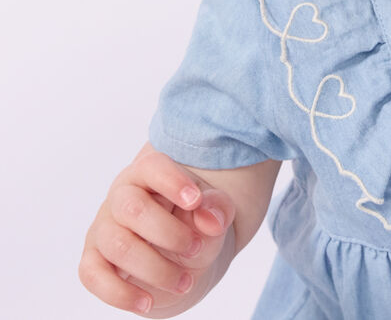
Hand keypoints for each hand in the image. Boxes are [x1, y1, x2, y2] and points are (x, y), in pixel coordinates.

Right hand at [79, 146, 235, 315]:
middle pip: (132, 208)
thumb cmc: (195, 222)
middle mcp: (121, 197)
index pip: (152, 167)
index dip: (173, 182)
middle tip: (196, 248)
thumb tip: (210, 220)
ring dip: (156, 269)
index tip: (196, 201)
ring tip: (185, 282)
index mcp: (149, 174)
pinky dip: (120, 294)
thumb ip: (218, 208)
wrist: (182, 255)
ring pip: (118, 245)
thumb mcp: (214, 210)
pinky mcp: (94, 261)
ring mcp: (103, 229)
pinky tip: (148, 302)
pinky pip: (92, 275)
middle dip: (169, 234)